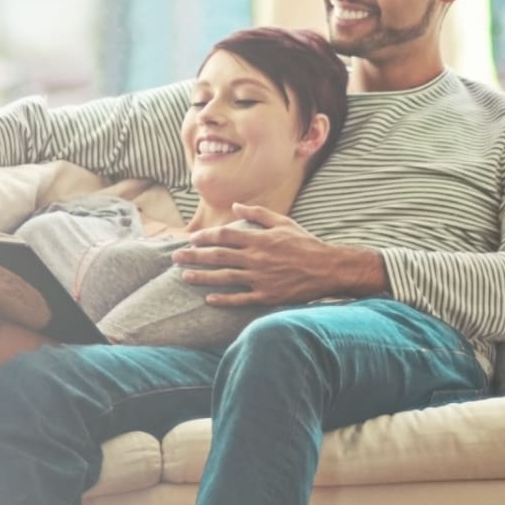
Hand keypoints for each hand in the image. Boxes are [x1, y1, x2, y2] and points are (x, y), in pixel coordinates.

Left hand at [172, 204, 387, 306]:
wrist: (328, 268)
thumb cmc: (305, 244)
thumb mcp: (284, 222)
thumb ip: (258, 213)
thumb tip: (235, 205)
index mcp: (260, 239)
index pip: (225, 235)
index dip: (206, 237)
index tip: (192, 239)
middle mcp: (257, 258)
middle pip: (219, 256)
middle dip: (195, 256)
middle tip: (176, 257)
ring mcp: (261, 278)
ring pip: (225, 277)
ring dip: (202, 277)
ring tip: (184, 276)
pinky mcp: (267, 295)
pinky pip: (241, 299)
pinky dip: (224, 300)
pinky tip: (208, 299)